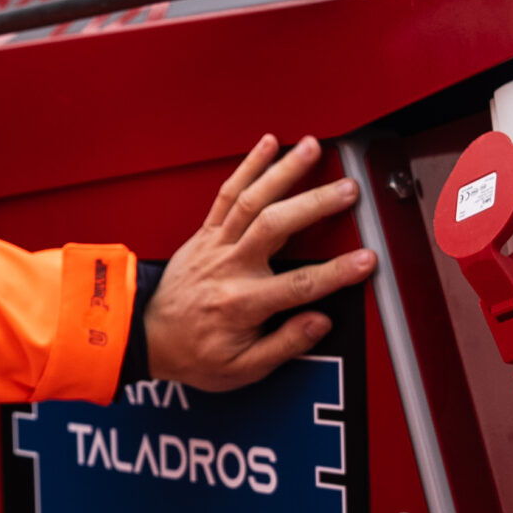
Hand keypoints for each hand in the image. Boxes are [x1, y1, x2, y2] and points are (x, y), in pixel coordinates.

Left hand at [143, 136, 375, 392]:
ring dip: (284, 171)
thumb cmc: (194, 354)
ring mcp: (215, 245)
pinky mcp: (205, 233)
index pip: (299, 285)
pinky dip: (247, 166)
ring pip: (251, 200)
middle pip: (276, 226)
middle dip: (314, 204)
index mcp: (242, 304)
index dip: (336, 272)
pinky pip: (227, 193)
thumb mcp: (241, 369)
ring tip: (312, 147)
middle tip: (348, 189)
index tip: (365, 260)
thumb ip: (284, 345)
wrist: (146, 337)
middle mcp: (229, 268)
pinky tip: (267, 144)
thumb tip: (319, 322)